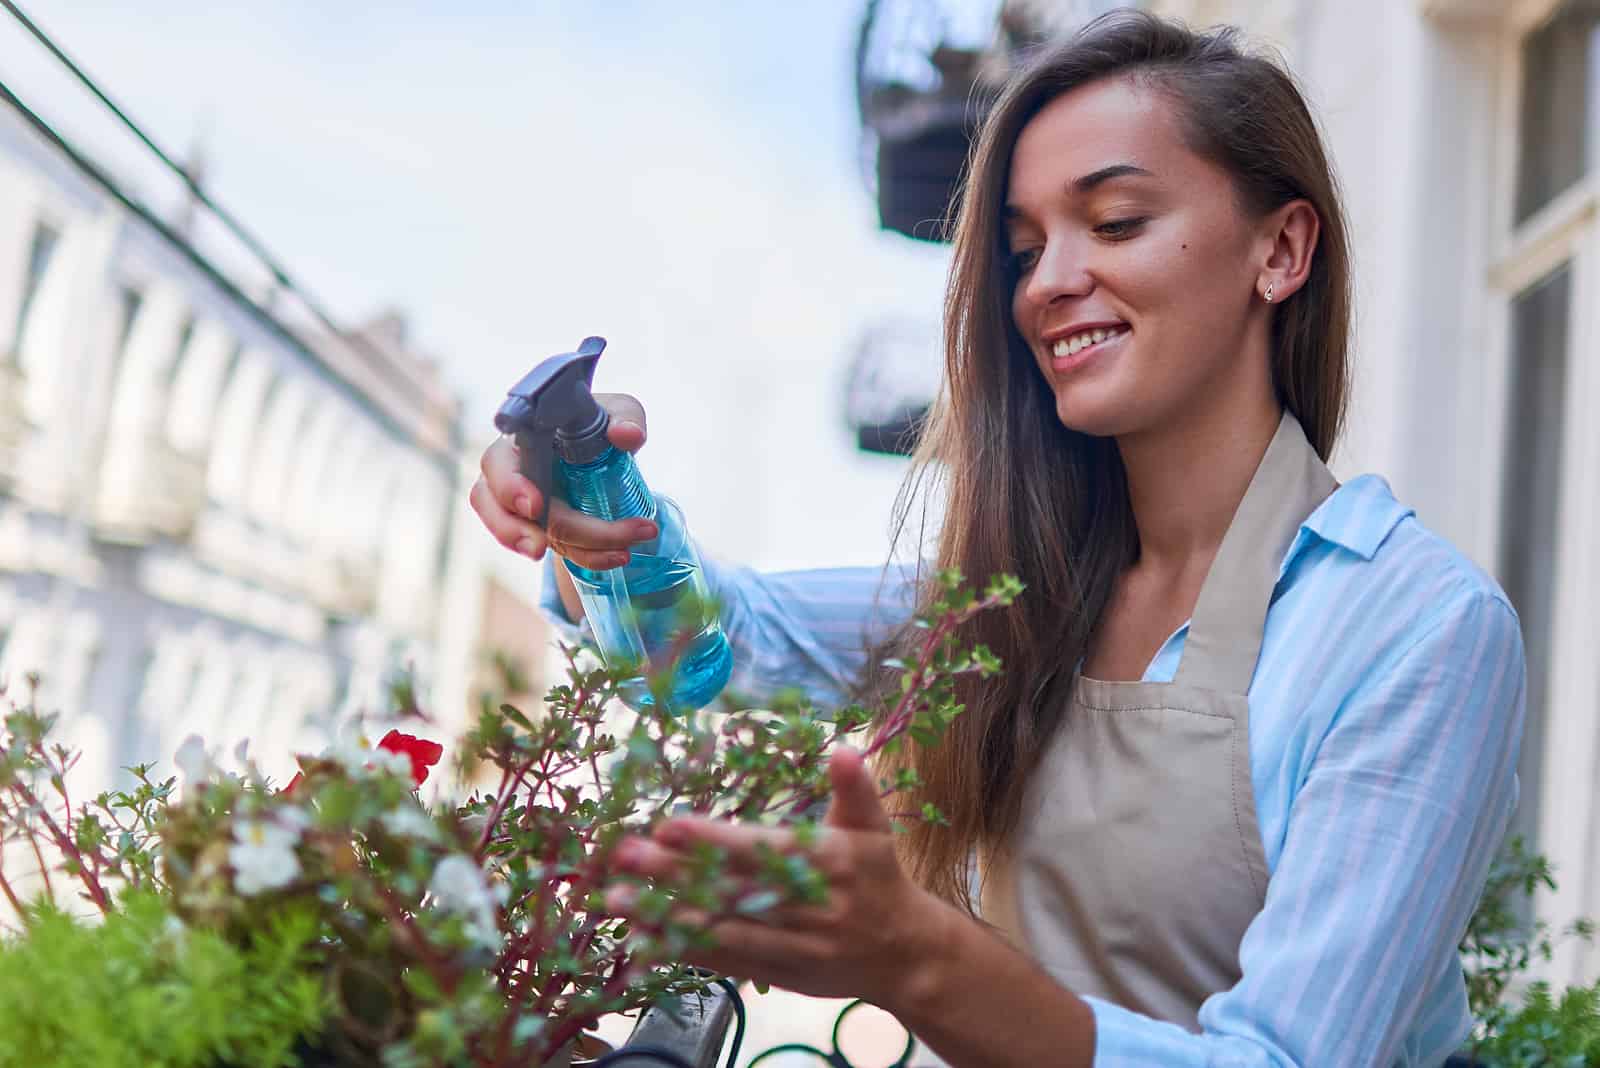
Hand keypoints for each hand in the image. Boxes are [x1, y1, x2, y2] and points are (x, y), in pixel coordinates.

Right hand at [469, 392, 657, 570]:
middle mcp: (511, 475)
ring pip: (522, 536)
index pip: (499, 464)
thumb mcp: (617, 412)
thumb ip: (625, 417)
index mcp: (519, 441)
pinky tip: (616, 556)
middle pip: (499, 509)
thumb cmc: (598, 424)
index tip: (533, 505)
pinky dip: (588, 556)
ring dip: (566, 551)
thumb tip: (627, 435)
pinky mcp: (544, 529)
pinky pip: (557, 547)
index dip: (509, 487)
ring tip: (606, 557)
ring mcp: (523, 508)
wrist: (604, 449)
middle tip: (541, 548)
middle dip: (520, 533)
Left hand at [609, 748, 952, 1009]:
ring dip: (666, 916)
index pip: (761, 850)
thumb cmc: (881, 878)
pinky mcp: (778, 974)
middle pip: (731, 890)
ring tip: (617, 900)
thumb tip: (840, 750)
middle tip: (624, 857)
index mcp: (828, 863)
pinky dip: (683, 952)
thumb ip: (855, 788)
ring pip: (721, 930)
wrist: (906, 955)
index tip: (668, 826)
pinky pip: (724, 963)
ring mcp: (791, 946)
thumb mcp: (875, 828)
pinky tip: (644, 939)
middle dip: (673, 875)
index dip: (713, 841)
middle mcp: (807, 907)